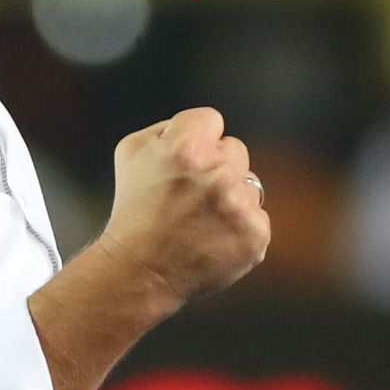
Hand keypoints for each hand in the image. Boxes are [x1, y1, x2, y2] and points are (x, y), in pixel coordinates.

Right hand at [101, 107, 269, 303]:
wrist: (140, 269)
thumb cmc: (134, 210)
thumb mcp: (131, 151)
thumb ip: (167, 128)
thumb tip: (198, 127)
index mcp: (186, 146)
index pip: (211, 120)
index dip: (197, 139)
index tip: (185, 161)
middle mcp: (216, 172)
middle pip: (234, 150)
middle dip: (216, 166)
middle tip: (190, 193)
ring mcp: (239, 204)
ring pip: (249, 184)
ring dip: (231, 197)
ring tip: (200, 219)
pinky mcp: (254, 234)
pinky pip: (258, 217)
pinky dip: (240, 227)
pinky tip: (214, 237)